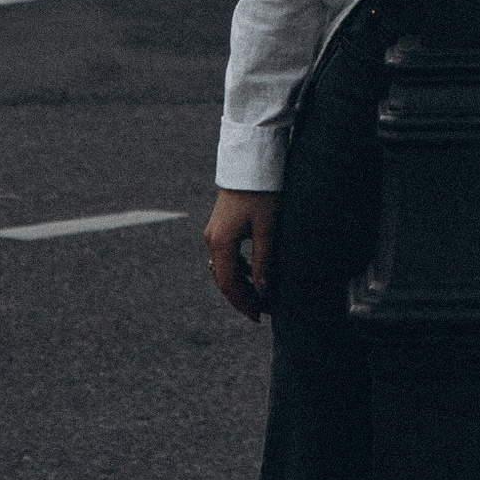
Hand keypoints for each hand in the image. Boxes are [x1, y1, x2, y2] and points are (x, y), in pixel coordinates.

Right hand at [205, 188, 276, 320]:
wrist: (250, 163)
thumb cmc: (261, 194)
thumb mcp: (267, 229)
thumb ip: (264, 260)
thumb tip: (263, 289)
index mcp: (221, 244)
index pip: (229, 285)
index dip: (243, 303)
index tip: (259, 316)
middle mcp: (212, 241)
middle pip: (224, 280)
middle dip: (242, 298)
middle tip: (260, 312)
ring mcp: (214, 233)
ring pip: (224, 269)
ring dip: (241, 284)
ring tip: (260, 296)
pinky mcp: (221, 226)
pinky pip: (226, 256)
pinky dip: (239, 269)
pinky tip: (253, 273)